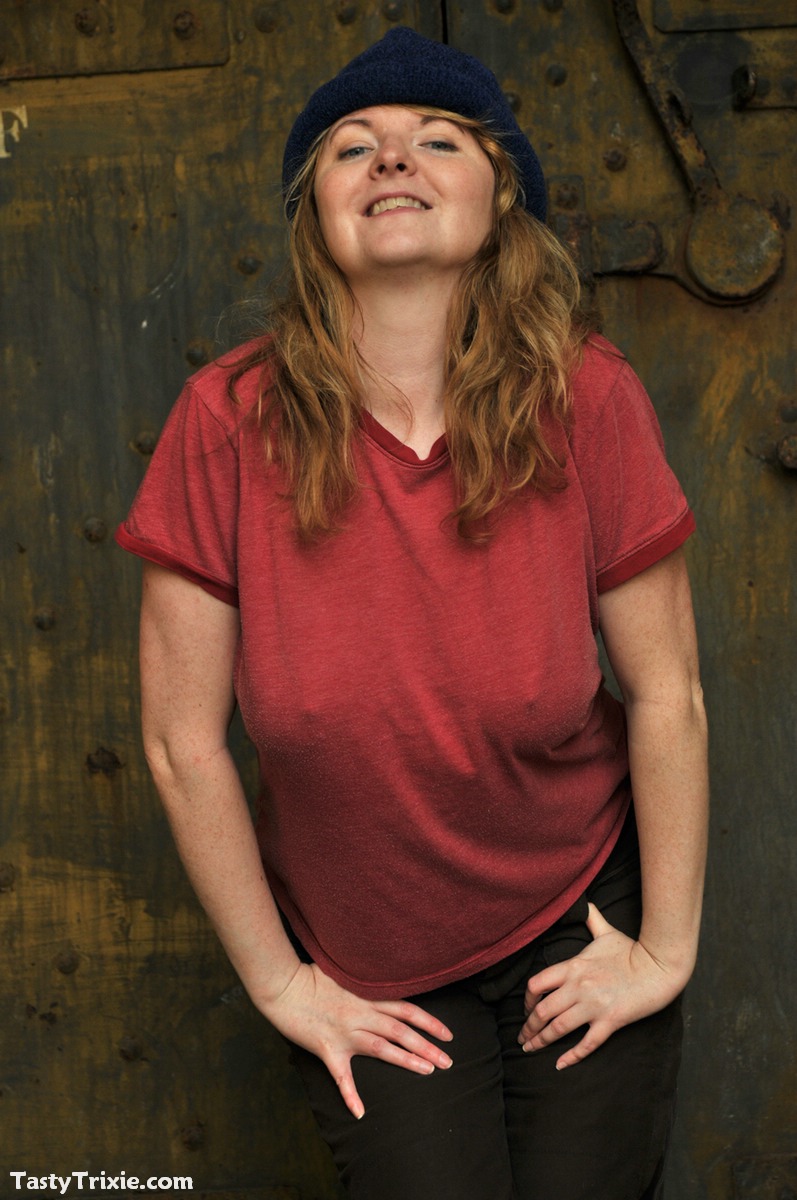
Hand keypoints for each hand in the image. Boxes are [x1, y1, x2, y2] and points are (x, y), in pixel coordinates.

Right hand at [257, 962, 453, 1118]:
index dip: (429, 1022)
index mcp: (367, 996)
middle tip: (448, 1061)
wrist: (284, 987)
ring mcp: (345, 1033)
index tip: (448, 1035)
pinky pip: (341, 1076)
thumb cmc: (312, 976)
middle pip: (401, 1031)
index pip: (406, 1010)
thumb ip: (366, 981)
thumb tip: (385, 983)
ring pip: (382, 1048)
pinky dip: (350, 1095)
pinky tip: (360, 1113)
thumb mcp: (345, 972)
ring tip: (429, 1071)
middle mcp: (361, 1014)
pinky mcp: (327, 1048)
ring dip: (407, 1060)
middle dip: (427, 1046)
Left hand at [517, 903, 686, 1069]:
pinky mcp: (610, 1022)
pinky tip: (560, 1065)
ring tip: (530, 1049)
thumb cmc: (632, 949)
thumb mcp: (606, 932)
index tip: (525, 1008)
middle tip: (521, 1037)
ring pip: (558, 1028)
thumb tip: (584, 902)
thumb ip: (591, 918)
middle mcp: (579, 987)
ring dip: (540, 1041)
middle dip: (528, 1026)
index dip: (526, 999)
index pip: (537, 984)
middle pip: (542, 1010)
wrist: (659, 966)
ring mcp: (594, 1006)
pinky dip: (571, 1057)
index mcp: (573, 966)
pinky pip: (586, 1044)